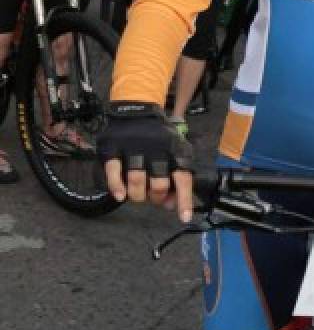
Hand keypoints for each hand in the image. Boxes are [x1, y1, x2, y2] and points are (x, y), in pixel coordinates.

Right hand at [98, 102, 193, 221]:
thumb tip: (172, 205)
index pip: (183, 178)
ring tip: (136, 196)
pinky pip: (114, 172)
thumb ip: (176, 178)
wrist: (136, 112)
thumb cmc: (158, 139)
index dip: (184, 200)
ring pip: (136, 181)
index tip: (185, 218)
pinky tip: (120, 196)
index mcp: (175, 151)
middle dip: (156, 197)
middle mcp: (156, 150)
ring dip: (137, 196)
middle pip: (158, 184)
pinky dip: (117, 187)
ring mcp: (133, 148)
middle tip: (152, 198)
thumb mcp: (174, 152)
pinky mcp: (113, 148)